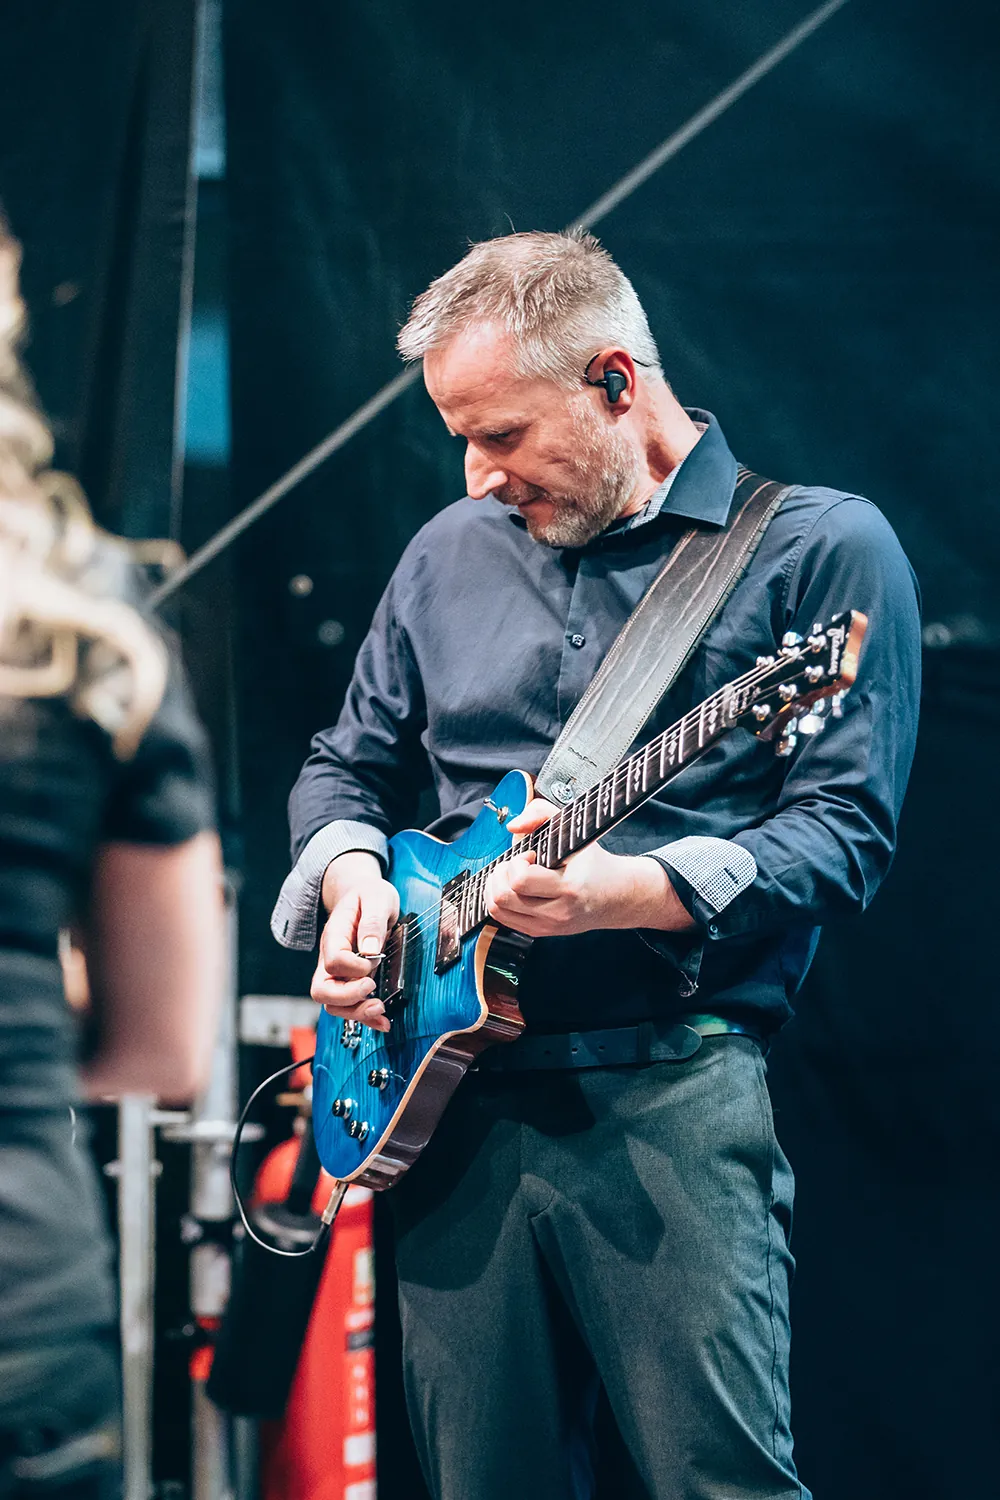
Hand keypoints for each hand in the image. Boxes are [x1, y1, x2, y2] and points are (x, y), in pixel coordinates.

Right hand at [311, 852, 399, 1031]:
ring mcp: (337, 972)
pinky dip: (364, 1018)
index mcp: (334, 935)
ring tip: (381, 1011)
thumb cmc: (369, 895)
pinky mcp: (349, 981)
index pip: (333, 960)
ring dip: (355, 1013)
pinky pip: (348, 1007)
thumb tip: (370, 949)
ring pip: (332, 1005)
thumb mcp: (377, 897)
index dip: (353, 968)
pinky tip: (383, 1022)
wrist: (363, 895)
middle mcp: (330, 957)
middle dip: (347, 998)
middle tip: (371, 991)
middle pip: (322, 990)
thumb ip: (373, 921)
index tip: (374, 960)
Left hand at [484, 798, 693, 937]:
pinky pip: (504, 919)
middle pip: (503, 897)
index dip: (517, 862)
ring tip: (512, 875)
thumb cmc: (594, 864)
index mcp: (568, 888)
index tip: (530, 855)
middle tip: (516, 864)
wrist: (616, 896)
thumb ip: (541, 813)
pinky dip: (499, 900)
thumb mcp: (575, 830)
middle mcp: (557, 912)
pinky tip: (513, 888)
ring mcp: (547, 926)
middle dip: (501, 873)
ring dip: (496, 887)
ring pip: (498, 910)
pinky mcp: (539, 932)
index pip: (520, 881)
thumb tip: (512, 827)